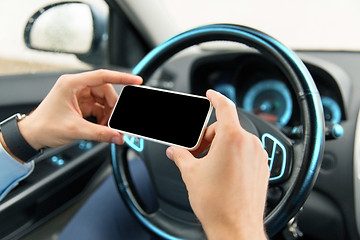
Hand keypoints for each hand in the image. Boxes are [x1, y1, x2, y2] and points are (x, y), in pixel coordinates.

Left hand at [18, 69, 141, 149]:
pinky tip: (103, 126)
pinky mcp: (81, 103)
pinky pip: (99, 107)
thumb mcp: (75, 130)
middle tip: (116, 120)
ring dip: (109, 113)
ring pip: (103, 99)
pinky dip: (103, 117)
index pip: (102, 76)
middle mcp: (76, 86)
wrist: (32, 135)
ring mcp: (79, 95)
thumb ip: (100, 133)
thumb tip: (118, 136)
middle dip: (113, 106)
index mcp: (72, 84)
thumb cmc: (44, 126)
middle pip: (105, 90)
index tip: (135, 80)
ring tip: (108, 126)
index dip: (121, 77)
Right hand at [166, 90, 268, 239]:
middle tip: (195, 152)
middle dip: (208, 136)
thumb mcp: (191, 174)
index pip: (225, 107)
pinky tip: (222, 171)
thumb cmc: (218, 203)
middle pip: (226, 128)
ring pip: (236, 140)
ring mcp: (258, 156)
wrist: (236, 227)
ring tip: (208, 165)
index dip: (216, 98)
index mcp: (232, 139)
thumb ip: (181, 156)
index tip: (211, 95)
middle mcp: (249, 144)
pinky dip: (232, 155)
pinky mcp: (262, 167)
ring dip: (220, 147)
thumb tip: (175, 151)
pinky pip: (245, 152)